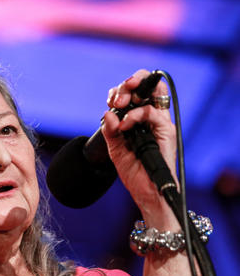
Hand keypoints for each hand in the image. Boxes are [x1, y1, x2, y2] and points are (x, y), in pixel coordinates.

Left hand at [101, 69, 178, 227]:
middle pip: (146, 86)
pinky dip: (136, 115)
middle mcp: (151, 118)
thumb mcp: (115, 150)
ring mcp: (160, 123)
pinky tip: (125, 125)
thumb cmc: (134, 172)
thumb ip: (110, 131)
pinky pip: (153, 113)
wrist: (146, 191)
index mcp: (138, 119)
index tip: (109, 101)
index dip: (120, 91)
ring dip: (133, 92)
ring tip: (119, 104)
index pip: (133, 94)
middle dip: (129, 84)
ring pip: (155, 92)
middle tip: (116, 97)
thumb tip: (108, 113)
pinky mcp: (167, 131)